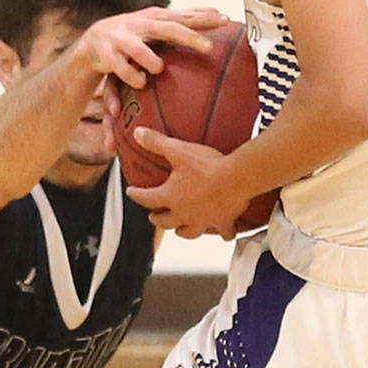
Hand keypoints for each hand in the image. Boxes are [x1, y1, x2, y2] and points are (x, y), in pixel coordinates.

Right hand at [71, 5, 229, 89]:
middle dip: (188, 37)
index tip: (226, 20)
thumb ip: (183, 18)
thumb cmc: (134, 33)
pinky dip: (131, 76)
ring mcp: (122, 39)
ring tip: (158, 69)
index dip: (204, 18)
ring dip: (150, 60)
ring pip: (139, 50)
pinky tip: (140, 83)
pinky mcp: (107, 56)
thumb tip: (216, 10)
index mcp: (155, 17)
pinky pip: (121, 69)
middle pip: (167, 29)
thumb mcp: (156, 23)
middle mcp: (140, 25)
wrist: (93, 41)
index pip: (184, 16)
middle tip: (208, 48)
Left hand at [125, 128, 249, 238]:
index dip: (137, 194)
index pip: (147, 198)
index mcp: (170, 196)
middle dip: (157, 219)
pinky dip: (223, 233)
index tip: (132, 192)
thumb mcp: (178, 150)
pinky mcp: (223, 222)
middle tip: (154, 216)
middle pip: (165, 222)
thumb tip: (138, 133)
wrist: (235, 178)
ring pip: (188, 232)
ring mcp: (203, 220)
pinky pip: (223, 233)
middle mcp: (184, 213)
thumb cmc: (207, 166)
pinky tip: (223, 232)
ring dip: (182, 231)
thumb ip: (156, 142)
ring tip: (180, 229)